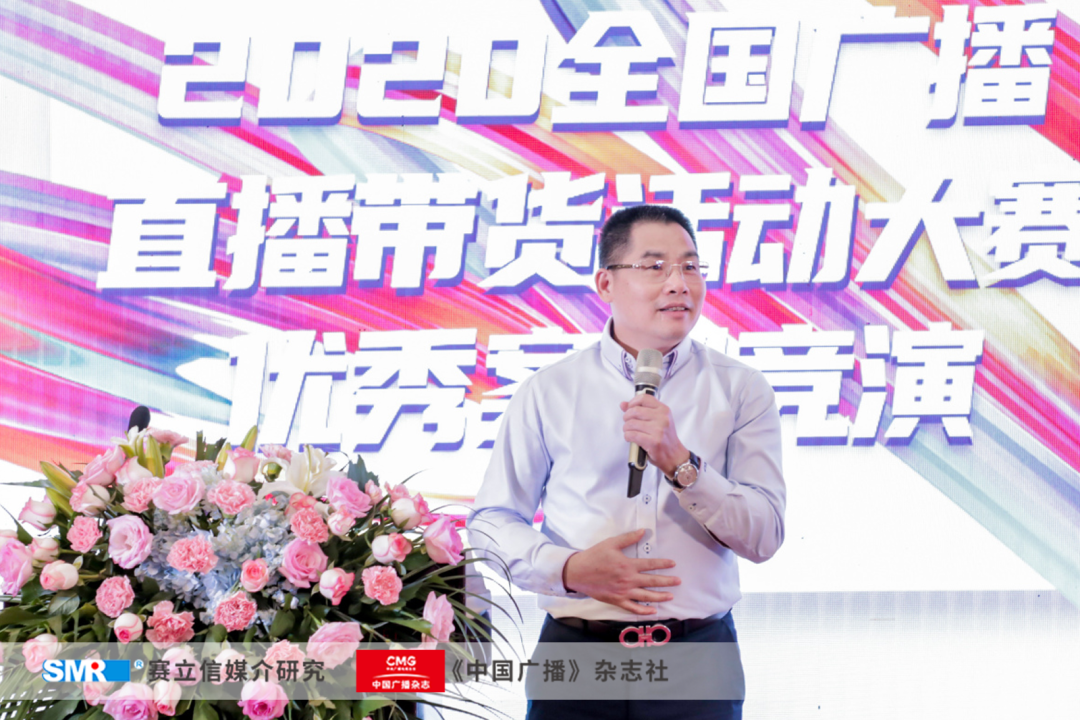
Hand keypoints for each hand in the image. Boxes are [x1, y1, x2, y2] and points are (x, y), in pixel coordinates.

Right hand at [562, 529, 680, 614]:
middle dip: (667, 581)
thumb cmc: (594, 556)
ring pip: (645, 596)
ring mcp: (623, 592)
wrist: (578, 572)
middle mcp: (628, 580)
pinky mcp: (617, 601)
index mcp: (627, 565)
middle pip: (652, 581)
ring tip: (670, 596)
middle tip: (678, 581)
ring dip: (659, 596)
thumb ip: (628, 538)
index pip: (650, 564)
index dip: (663, 564)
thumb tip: (643, 531)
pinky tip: (653, 611)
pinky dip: (643, 611)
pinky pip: (632, 608)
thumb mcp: (611, 543)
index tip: (673, 564)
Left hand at [621, 395, 687, 477]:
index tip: (630, 408)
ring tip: (629, 431)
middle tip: (628, 422)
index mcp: (664, 410)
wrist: (674, 455)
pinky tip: (631, 438)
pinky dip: (627, 436)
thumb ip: (641, 410)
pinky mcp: (653, 442)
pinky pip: (632, 435)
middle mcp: (662, 418)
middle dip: (626, 417)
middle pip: (635, 411)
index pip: (644, 398)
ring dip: (626, 428)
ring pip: (631, 423)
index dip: (633, 402)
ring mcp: (658, 430)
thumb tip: (623, 404)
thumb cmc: (665, 438)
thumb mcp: (658, 420)